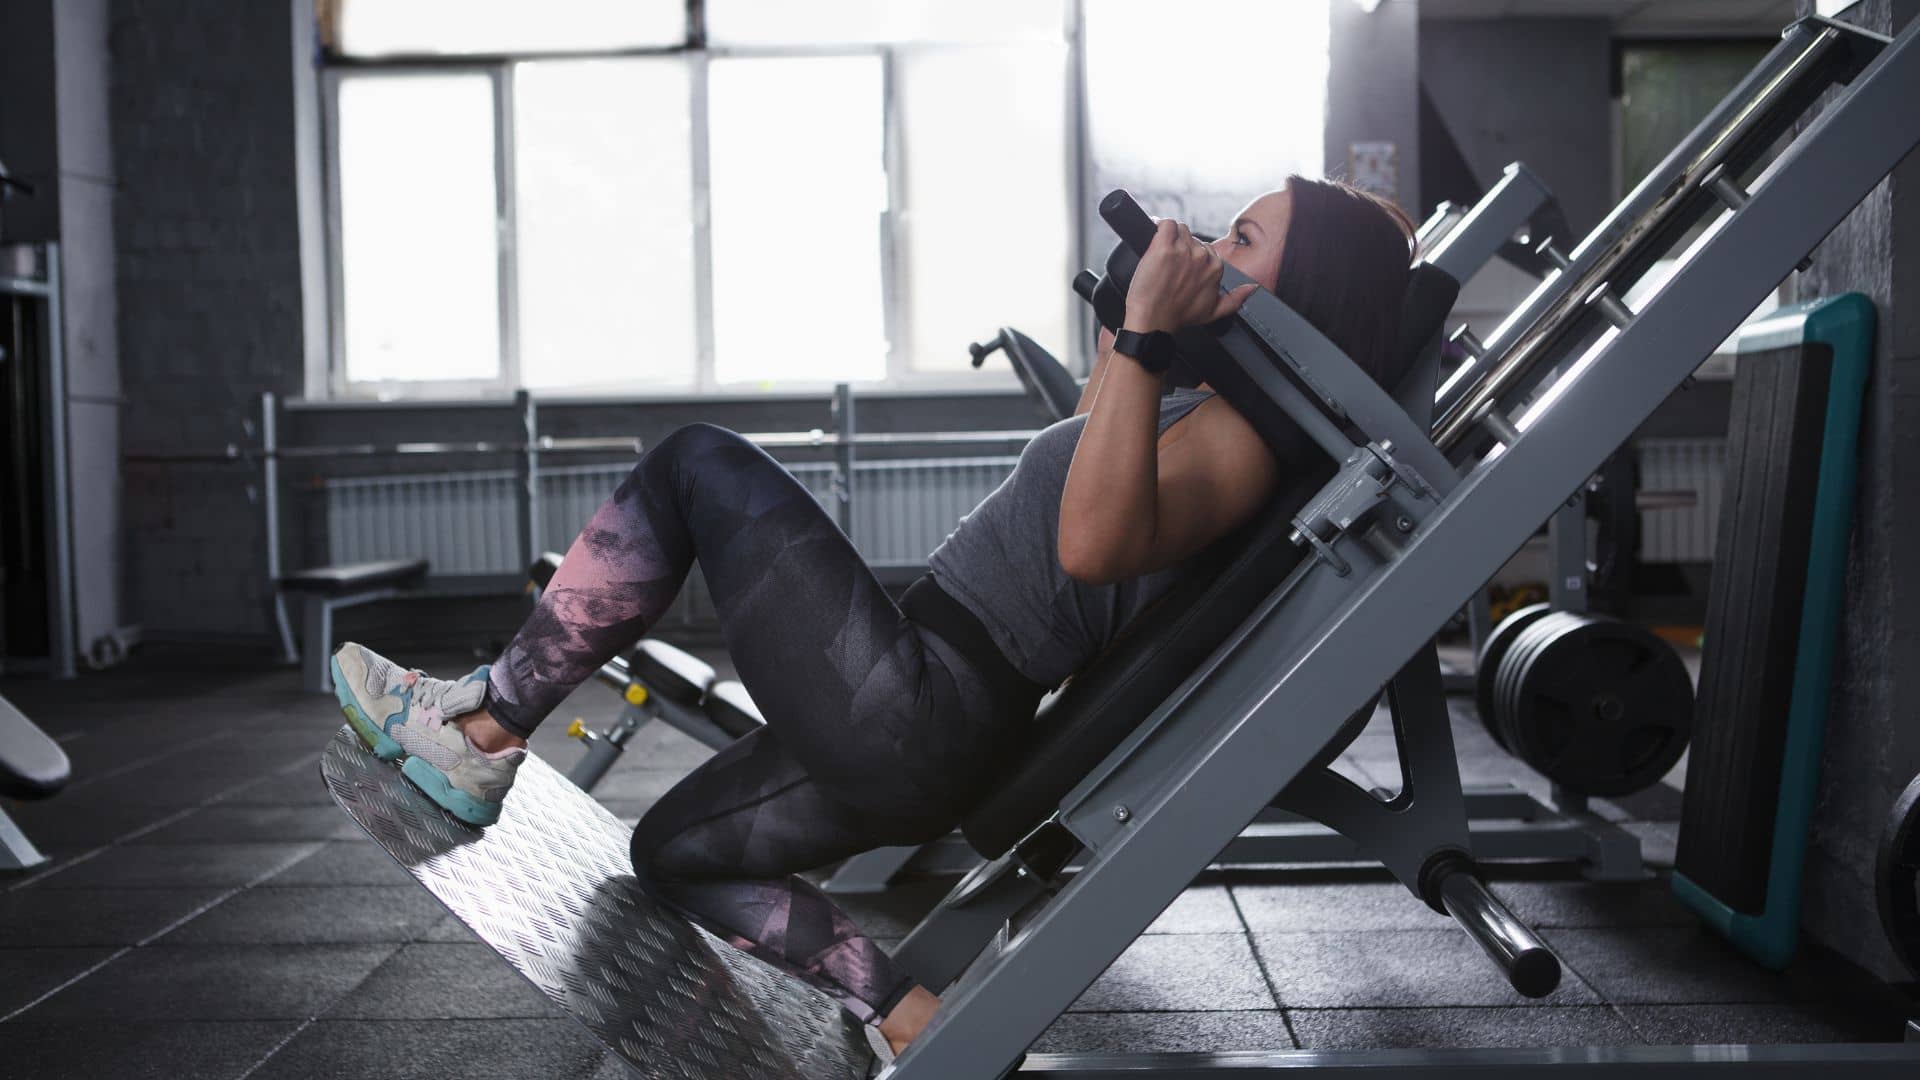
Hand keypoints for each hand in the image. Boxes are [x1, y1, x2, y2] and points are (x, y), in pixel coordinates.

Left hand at [1123, 219, 1257, 333]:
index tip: (1180, 267)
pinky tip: (1155, 237)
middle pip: (1191, 237)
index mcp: (1215, 267)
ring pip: (1179, 230)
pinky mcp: (1164, 246)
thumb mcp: (1213, 313)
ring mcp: (1184, 249)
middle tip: (1168, 266)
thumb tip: (1251, 288)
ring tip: (1161, 256)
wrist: (1153, 319)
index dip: (1191, 256)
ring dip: (1170, 239)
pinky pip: (1166, 224)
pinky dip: (1159, 226)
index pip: (1205, 248)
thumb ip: (1235, 299)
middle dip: (1180, 248)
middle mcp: (1202, 256)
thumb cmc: (1178, 316)